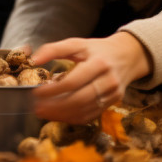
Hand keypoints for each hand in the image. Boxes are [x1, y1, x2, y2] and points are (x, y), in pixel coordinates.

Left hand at [30, 32, 151, 124]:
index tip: (36, 92)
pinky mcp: (112, 103)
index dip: (53, 90)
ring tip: (44, 112)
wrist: (127, 56)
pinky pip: (91, 116)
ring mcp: (112, 94)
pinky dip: (72, 118)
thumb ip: (54, 49)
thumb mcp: (77, 43)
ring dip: (62, 115)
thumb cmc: (97, 50)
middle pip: (79, 100)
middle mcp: (108, 81)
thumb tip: (34, 59)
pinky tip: (58, 115)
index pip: (73, 82)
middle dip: (55, 106)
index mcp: (99, 63)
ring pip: (85, 111)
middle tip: (37, 107)